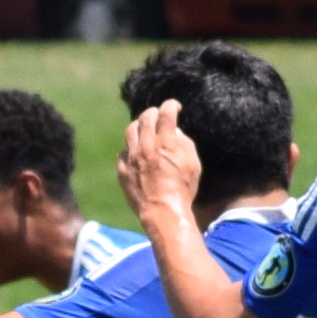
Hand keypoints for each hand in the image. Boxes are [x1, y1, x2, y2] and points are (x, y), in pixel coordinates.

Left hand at [117, 102, 203, 224]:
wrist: (163, 212)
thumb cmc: (183, 189)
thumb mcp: (193, 164)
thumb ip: (184, 143)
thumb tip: (174, 132)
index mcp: (167, 142)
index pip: (167, 113)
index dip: (171, 105)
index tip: (174, 107)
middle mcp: (147, 146)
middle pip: (146, 117)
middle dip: (154, 112)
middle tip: (158, 115)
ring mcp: (132, 157)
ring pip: (130, 131)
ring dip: (139, 126)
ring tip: (144, 129)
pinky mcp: (123, 170)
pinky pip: (123, 153)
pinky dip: (131, 150)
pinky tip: (136, 154)